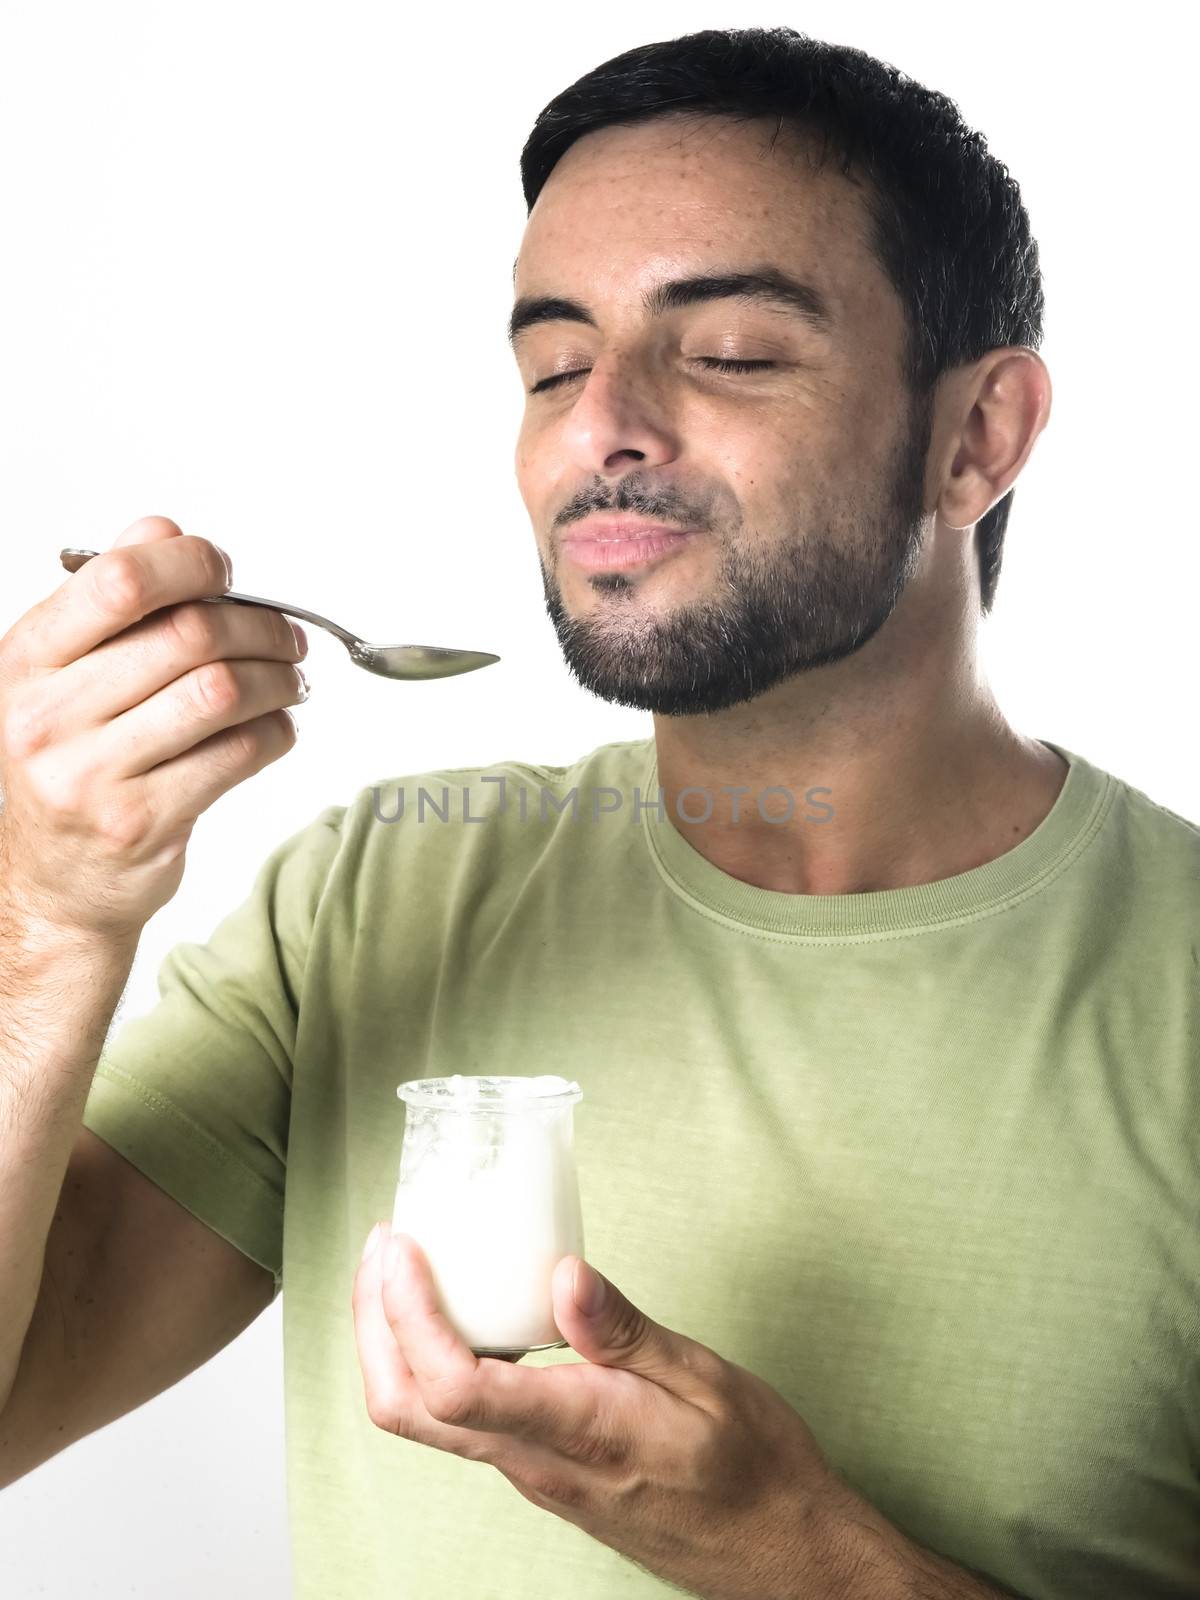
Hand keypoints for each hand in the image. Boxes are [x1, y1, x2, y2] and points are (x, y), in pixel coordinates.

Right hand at [0, 515, 308, 940]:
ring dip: (278, 679)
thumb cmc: (69, 765)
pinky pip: (237, 754)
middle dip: (259, 626)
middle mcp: (49, 715)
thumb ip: (109, 601)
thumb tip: (163, 529)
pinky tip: (277, 726)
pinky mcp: (143, 821)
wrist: (53, 884)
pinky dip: (276, 731)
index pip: (119, 580)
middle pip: (188, 635)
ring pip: (221, 692)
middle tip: (288, 636)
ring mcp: (93, 774)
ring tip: (292, 681)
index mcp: (26, 660)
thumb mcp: (60, 675)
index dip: (191, 563)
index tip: (227, 574)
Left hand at [352, 1222, 853, 1599]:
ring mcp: (533, 1473)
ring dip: (393, 1341)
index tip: (400, 1248)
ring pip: (425, 1420)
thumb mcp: (704, 1376)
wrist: (776, 1548)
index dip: (406, 1316)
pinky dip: (433, 1359)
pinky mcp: (541, 1470)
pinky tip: (460, 1313)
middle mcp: (537, 1462)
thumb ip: (624, 1329)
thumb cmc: (750, 1464)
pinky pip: (460, 1421)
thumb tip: (561, 1273)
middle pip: (407, 1410)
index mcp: (578, 1431)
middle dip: (373, 1325)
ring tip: (405, 1267)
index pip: (453, 1388)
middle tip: (382, 1246)